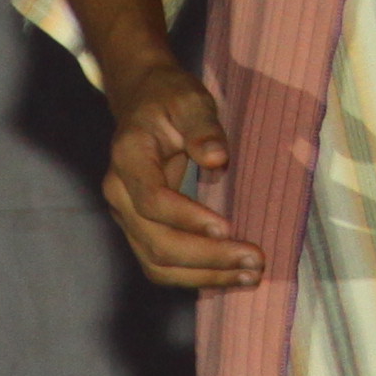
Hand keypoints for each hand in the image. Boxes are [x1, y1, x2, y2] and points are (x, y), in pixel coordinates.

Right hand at [93, 56, 264, 293]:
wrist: (143, 104)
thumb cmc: (169, 99)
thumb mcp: (190, 100)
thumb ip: (203, 128)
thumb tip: (218, 159)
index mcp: (128, 158)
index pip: (152, 201)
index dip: (187, 219)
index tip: (227, 227)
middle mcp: (119, 195)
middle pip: (156, 242)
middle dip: (207, 257)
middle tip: (255, 261)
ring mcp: (126, 218)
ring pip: (158, 264)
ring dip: (205, 276)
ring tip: (250, 276)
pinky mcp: (140, 232)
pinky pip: (162, 265)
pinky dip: (196, 276)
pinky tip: (231, 276)